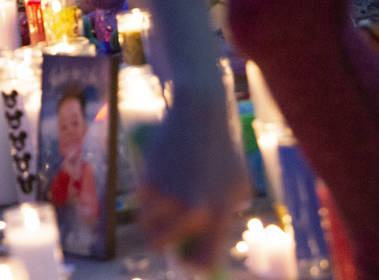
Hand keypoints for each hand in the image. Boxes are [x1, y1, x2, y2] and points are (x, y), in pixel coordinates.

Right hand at [136, 96, 249, 270]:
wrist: (201, 114)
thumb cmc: (223, 151)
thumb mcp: (237, 188)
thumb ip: (223, 218)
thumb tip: (205, 247)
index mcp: (221, 215)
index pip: (203, 263)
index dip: (192, 265)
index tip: (188, 257)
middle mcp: (194, 210)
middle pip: (165, 249)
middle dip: (165, 242)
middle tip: (169, 230)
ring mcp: (169, 196)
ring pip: (149, 228)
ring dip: (153, 220)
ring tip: (165, 200)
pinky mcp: (149, 181)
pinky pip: (141, 205)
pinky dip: (147, 198)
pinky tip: (160, 178)